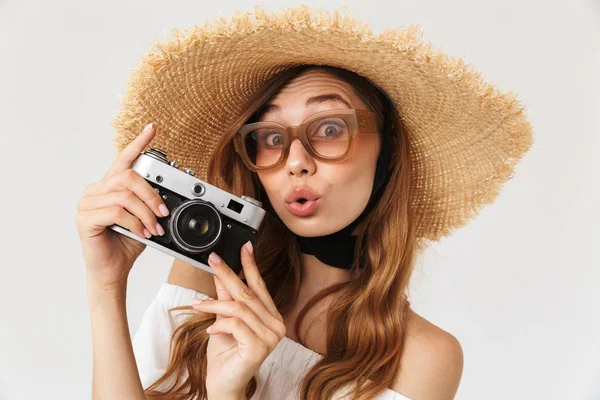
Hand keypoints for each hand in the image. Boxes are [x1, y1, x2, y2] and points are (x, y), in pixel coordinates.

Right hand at [76, 123, 169, 289]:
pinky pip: (116, 212)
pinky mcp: (85, 219)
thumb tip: (167, 196)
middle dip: (151, 194)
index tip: (152, 129)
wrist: (114, 269)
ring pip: (124, 196)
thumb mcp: (145, 218)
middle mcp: (96, 190)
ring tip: (154, 227)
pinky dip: (135, 223)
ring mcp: (87, 203)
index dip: (138, 143)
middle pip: (128, 177)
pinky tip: (141, 233)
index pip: (124, 159)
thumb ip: (150, 203)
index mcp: (110, 186)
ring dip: (145, 213)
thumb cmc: (127, 242)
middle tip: (163, 212)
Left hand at [192, 241, 285, 398]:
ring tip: (198, 306)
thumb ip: (225, 297)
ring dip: (214, 305)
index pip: (260, 285)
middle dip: (228, 274)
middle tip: (214, 260)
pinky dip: (219, 325)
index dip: (251, 265)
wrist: (222, 384)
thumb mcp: (222, 320)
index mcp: (270, 316)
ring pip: (239, 308)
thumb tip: (220, 273)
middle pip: (248, 293)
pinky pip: (235, 325)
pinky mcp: (259, 347)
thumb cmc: (225, 355)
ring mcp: (270, 337)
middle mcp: (275, 324)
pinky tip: (210, 332)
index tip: (244, 247)